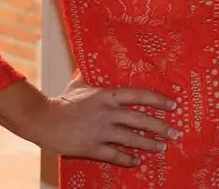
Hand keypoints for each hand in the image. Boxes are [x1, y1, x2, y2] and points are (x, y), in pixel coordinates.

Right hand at [34, 78, 179, 167]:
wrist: (42, 119)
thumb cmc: (62, 100)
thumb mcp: (81, 82)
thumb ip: (93, 73)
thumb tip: (95, 57)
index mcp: (108, 95)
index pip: (140, 96)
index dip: (159, 100)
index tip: (174, 105)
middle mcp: (108, 112)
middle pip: (141, 119)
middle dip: (161, 127)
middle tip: (176, 132)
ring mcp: (100, 131)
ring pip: (131, 139)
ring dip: (149, 144)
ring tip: (163, 147)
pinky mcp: (90, 147)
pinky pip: (113, 155)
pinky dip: (126, 159)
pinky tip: (137, 162)